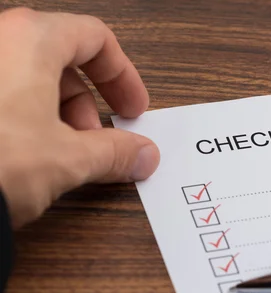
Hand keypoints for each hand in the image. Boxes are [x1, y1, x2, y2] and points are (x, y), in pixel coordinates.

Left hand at [0, 8, 159, 227]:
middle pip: (62, 61)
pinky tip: (25, 155)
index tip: (133, 108)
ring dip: (56, 116)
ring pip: (28, 78)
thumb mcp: (67, 160)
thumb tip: (141, 154)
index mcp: (29, 39)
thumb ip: (114, 152)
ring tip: (61, 157)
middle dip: (88, 106)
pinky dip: (21, 118)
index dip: (124, 77)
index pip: (95, 39)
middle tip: (100, 142)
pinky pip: (1, 94)